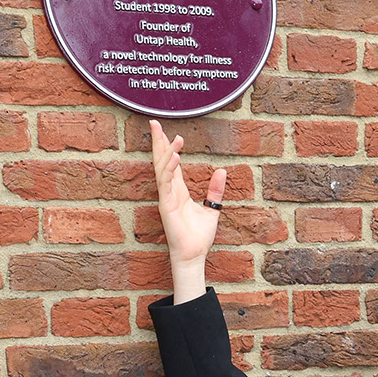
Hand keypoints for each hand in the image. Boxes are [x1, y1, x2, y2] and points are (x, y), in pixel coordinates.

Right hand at [148, 118, 227, 301]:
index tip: (165, 130)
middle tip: (155, 122)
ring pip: (163, 169)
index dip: (168, 146)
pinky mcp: (166, 206)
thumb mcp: (212, 209)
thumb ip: (215, 190)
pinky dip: (170, 169)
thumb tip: (222, 171)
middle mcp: (169, 191)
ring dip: (167, 152)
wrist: (193, 254)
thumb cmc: (198, 236)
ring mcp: (166, 198)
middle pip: (161, 161)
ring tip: (174, 137)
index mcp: (178, 190)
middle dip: (158, 142)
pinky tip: (176, 157)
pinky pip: (166, 183)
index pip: (171, 163)